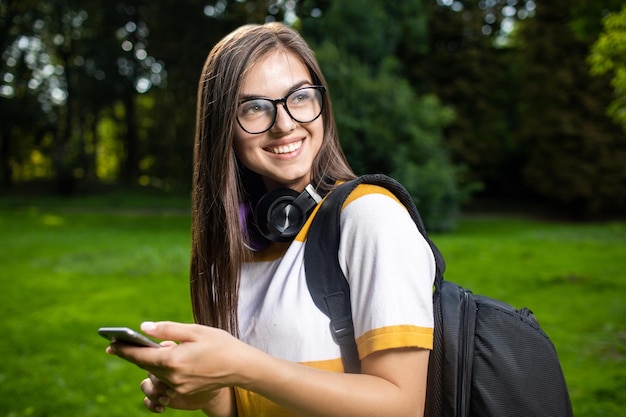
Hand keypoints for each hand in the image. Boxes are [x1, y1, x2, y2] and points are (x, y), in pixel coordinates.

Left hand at [107, 321, 248, 413]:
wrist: (241, 367)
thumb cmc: (220, 344)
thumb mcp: (195, 331)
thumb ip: (168, 329)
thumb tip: (144, 328)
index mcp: (173, 360)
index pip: (140, 355)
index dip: (123, 349)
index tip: (110, 344)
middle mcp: (173, 377)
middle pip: (145, 365)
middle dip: (133, 355)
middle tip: (119, 345)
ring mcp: (178, 387)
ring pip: (155, 374)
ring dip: (149, 362)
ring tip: (144, 350)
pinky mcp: (184, 392)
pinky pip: (166, 380)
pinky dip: (161, 370)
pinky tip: (164, 361)